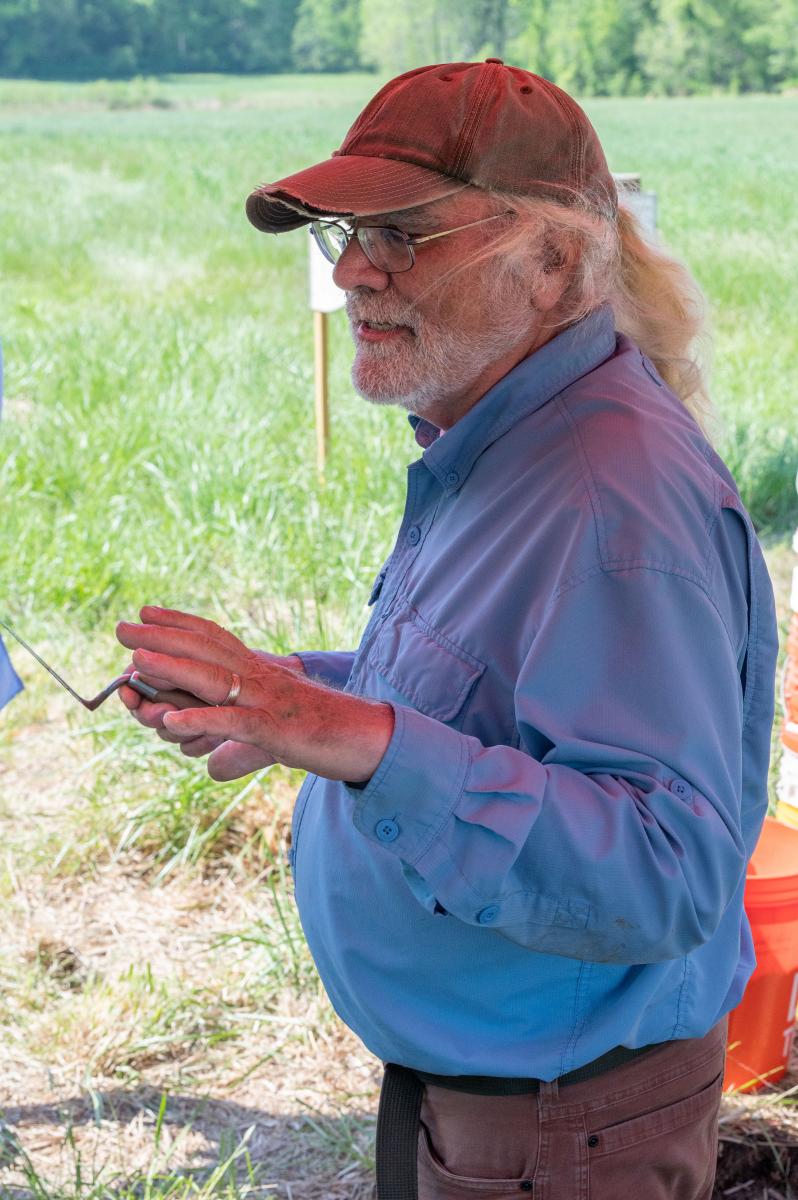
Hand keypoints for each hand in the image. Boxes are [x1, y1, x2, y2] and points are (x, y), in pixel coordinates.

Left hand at [116, 606, 393, 781]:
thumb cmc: (326, 735)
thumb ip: (239, 750)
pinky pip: (233, 723)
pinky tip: (171, 722)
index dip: (179, 623)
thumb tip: (209, 768)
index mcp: (262, 672)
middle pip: (204, 651)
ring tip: (135, 661)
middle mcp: (261, 678)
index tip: (145, 612)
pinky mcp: (277, 730)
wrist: (372, 738)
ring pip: (213, 680)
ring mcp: (268, 702)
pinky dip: (201, 722)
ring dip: (172, 668)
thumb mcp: (276, 739)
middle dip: (160, 638)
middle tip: (121, 628)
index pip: (215, 638)